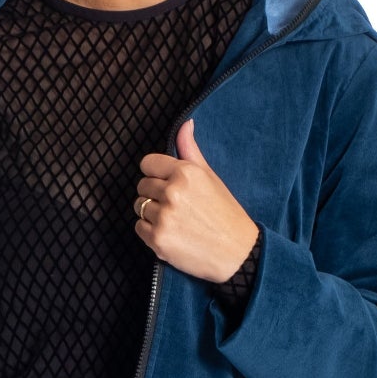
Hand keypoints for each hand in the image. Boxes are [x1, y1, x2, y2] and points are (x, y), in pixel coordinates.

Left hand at [133, 118, 258, 282]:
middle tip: (176, 206)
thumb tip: (185, 124)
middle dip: (154, 194)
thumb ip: (191, 151)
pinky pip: (139, 228)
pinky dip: (150, 232)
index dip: (155, 173)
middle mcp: (173, 192)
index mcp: (185, 172)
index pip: (148, 163)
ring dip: (151, 213)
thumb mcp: (210, 177)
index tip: (166, 183)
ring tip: (174, 220)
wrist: (237, 253)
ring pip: (139, 206)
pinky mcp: (158, 240)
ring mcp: (164, 216)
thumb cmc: (226, 214)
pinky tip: (171, 233)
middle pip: (142, 185)